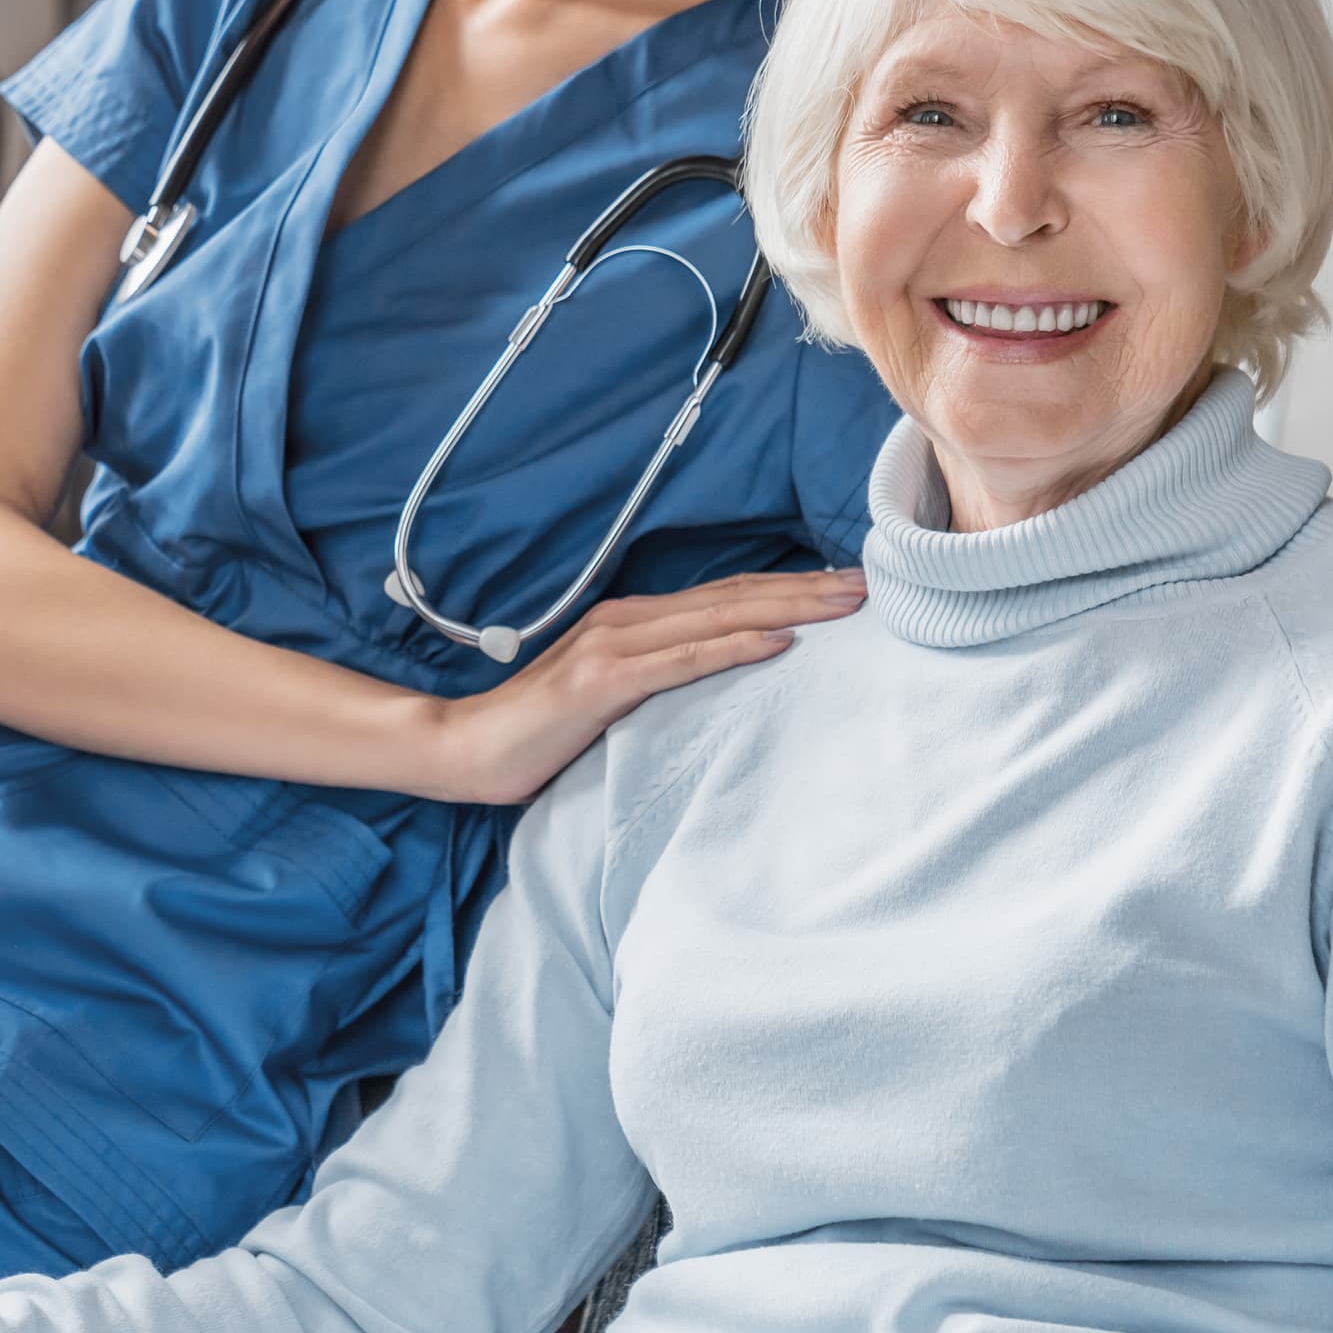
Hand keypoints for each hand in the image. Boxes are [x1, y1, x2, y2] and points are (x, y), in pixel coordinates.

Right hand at [415, 567, 868, 805]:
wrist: (464, 748)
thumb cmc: (536, 732)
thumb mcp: (607, 699)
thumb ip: (654, 680)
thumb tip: (712, 683)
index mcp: (631, 622)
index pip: (724, 598)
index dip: (787, 588)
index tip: (844, 585)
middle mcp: (626, 621)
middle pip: (732, 598)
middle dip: (805, 589)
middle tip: (868, 583)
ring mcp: (612, 647)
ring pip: (717, 619)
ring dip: (786, 608)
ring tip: (843, 604)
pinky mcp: (601, 683)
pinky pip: (680, 662)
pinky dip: (732, 648)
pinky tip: (777, 643)